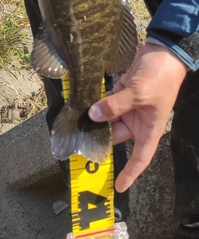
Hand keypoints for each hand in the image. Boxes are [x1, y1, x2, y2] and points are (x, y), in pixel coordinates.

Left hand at [89, 43, 186, 191]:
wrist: (163, 52)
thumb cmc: (160, 77)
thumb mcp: (139, 93)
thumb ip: (115, 105)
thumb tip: (93, 114)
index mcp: (149, 129)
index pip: (140, 158)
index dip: (130, 173)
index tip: (118, 186)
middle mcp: (138, 121)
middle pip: (116, 137)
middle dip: (99, 138)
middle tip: (77, 141)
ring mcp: (129, 107)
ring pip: (108, 119)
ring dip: (94, 119)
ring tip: (74, 122)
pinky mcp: (122, 93)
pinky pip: (106, 103)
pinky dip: (96, 104)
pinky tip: (82, 104)